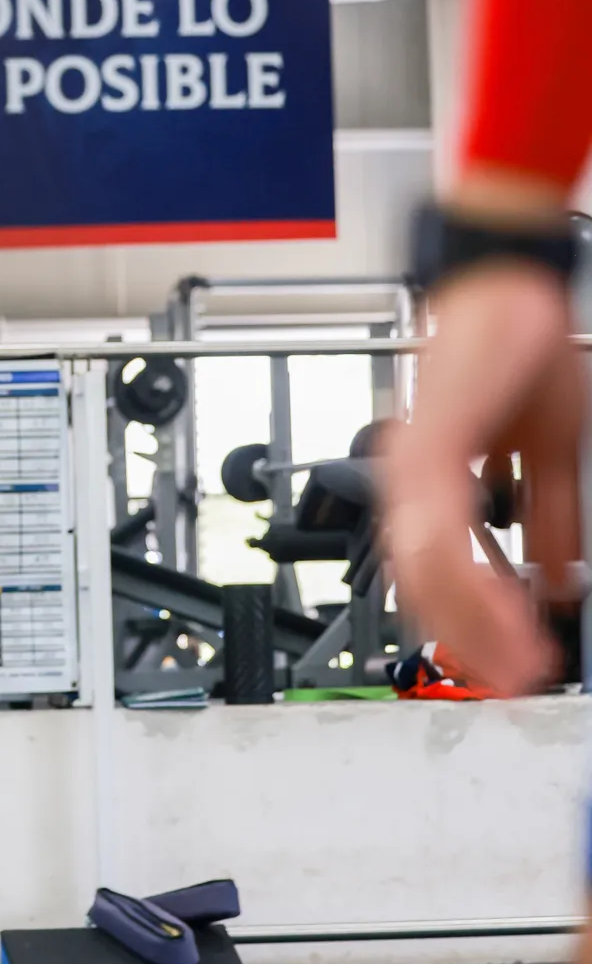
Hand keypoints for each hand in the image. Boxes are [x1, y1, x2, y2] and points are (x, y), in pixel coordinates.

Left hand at [383, 263, 580, 696]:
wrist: (514, 285)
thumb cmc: (522, 354)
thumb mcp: (546, 453)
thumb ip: (549, 517)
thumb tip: (555, 576)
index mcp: (430, 478)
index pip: (434, 570)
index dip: (466, 621)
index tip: (504, 660)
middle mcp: (409, 475)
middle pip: (422, 583)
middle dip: (470, 639)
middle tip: (513, 678)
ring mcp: (413, 461)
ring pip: (426, 569)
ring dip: (474, 621)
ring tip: (516, 659)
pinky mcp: (430, 445)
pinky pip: (440, 528)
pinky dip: (471, 576)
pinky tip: (503, 607)